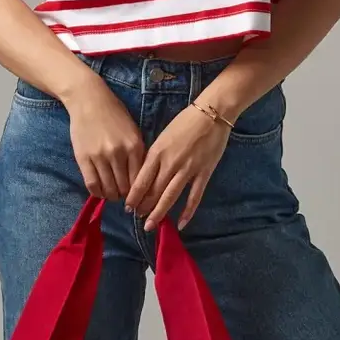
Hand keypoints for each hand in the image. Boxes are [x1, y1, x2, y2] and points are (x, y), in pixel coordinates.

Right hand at [65, 77, 145, 200]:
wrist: (89, 99)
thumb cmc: (114, 114)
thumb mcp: (134, 132)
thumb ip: (138, 154)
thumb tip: (140, 180)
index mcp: (134, 146)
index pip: (139, 180)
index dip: (138, 193)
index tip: (135, 196)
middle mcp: (118, 153)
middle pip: (124, 188)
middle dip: (124, 196)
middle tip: (122, 196)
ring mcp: (100, 156)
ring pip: (108, 188)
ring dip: (111, 195)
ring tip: (111, 194)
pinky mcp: (83, 158)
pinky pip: (91, 184)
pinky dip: (97, 192)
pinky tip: (99, 191)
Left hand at [124, 104, 228, 230]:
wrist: (212, 113)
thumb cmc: (185, 122)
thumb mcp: (162, 137)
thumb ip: (154, 157)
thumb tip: (144, 177)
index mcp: (157, 153)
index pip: (141, 181)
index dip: (133, 197)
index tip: (128, 207)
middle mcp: (170, 163)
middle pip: (153, 192)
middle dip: (144, 207)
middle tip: (138, 218)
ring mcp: (188, 170)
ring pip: (170, 197)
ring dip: (159, 213)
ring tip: (150, 225)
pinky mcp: (203, 173)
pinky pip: (194, 197)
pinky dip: (187, 212)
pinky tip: (181, 224)